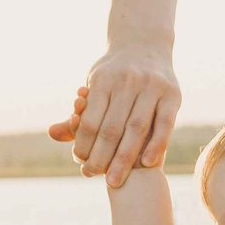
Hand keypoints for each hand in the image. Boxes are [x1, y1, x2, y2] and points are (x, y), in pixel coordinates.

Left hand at [47, 48, 178, 185]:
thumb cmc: (113, 73)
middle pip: (112, 128)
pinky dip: (156, 144)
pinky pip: (164, 124)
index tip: (80, 164)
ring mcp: (152, 87)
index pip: (91, 120)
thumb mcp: (93, 85)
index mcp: (104, 80)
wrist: (144, 44)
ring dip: (125, 158)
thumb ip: (78, 114)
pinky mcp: (173, 94)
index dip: (84, 145)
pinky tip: (147, 164)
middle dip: (101, 157)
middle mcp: (128, 81)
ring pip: (137, 128)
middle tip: (93, 177)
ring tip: (114, 181)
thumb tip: (51, 134)